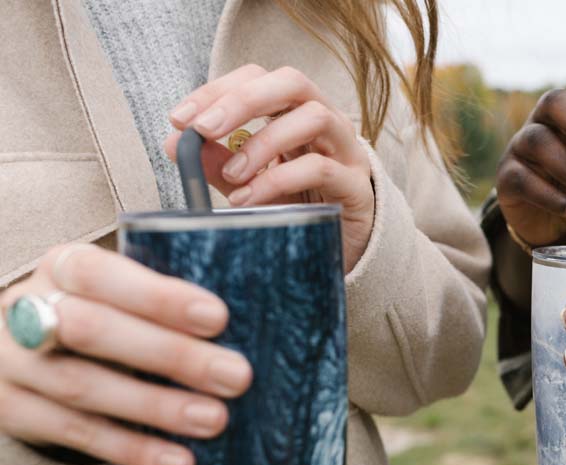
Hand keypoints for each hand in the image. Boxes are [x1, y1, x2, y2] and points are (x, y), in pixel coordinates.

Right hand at [0, 246, 252, 464]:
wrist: (25, 356)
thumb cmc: (103, 315)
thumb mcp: (121, 294)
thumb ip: (164, 302)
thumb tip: (250, 322)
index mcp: (63, 267)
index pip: (101, 273)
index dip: (158, 296)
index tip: (218, 318)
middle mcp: (28, 310)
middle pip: (92, 330)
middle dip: (170, 354)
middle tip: (235, 376)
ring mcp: (13, 364)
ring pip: (83, 387)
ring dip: (157, 407)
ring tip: (214, 420)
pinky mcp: (13, 412)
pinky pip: (76, 434)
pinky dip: (133, 449)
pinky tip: (179, 461)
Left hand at [165, 64, 374, 274]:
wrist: (339, 252)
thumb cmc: (295, 209)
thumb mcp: (247, 183)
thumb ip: (216, 163)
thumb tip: (174, 144)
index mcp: (295, 113)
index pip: (258, 78)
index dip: (217, 90)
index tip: (179, 119)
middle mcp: (326, 122)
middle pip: (291, 82)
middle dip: (242, 100)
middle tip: (203, 130)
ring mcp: (346, 151)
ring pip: (314, 117)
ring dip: (264, 142)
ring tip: (232, 175)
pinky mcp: (357, 186)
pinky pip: (320, 169)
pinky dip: (278, 180)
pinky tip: (249, 199)